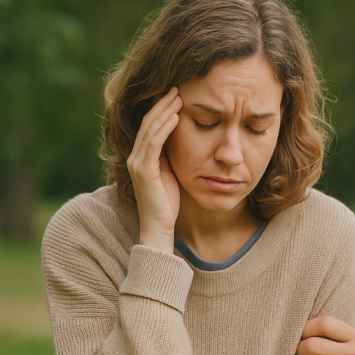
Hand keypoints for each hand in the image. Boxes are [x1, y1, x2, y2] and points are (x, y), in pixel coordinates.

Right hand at [126, 87, 182, 253]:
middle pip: (147, 123)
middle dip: (162, 104)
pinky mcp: (144, 170)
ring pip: (150, 129)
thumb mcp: (170, 173)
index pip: (149, 127)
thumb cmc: (167, 202)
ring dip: (164, 111)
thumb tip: (179, 139)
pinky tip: (175, 117)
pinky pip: (154, 143)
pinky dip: (164, 128)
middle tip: (177, 88)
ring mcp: (137, 163)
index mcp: (141, 157)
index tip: (175, 95)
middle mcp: (135, 157)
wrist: (159, 226)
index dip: (160, 110)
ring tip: (178, 97)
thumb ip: (170, 157)